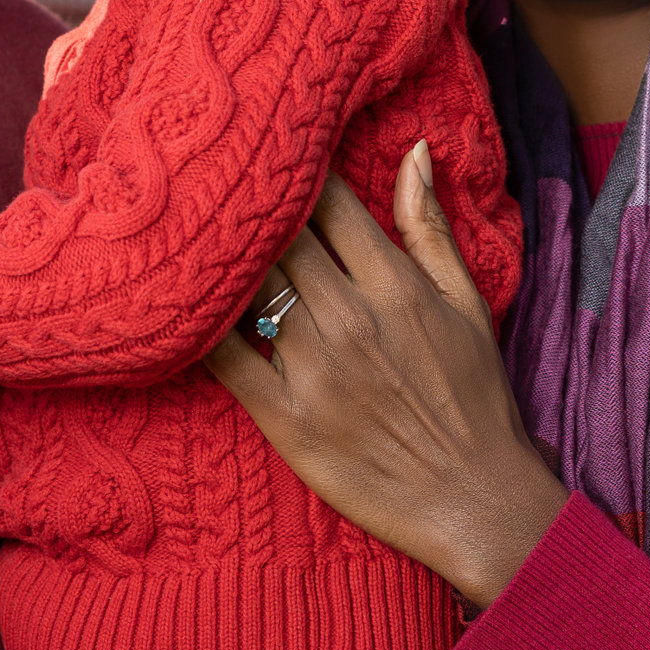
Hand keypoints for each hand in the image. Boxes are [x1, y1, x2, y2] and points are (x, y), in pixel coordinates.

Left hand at [206, 142, 566, 609]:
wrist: (475, 500)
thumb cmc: (475, 399)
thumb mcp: (467, 303)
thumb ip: (431, 226)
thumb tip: (414, 150)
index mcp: (394, 284)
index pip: (326, 202)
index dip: (292, 171)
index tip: (269, 156)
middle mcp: (350, 318)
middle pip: (276, 237)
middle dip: (247, 208)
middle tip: (215, 185)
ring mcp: (314, 369)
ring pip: (246, 287)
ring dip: (218, 259)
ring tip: (189, 233)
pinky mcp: (285, 418)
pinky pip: (223, 360)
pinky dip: (197, 328)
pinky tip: (174, 305)